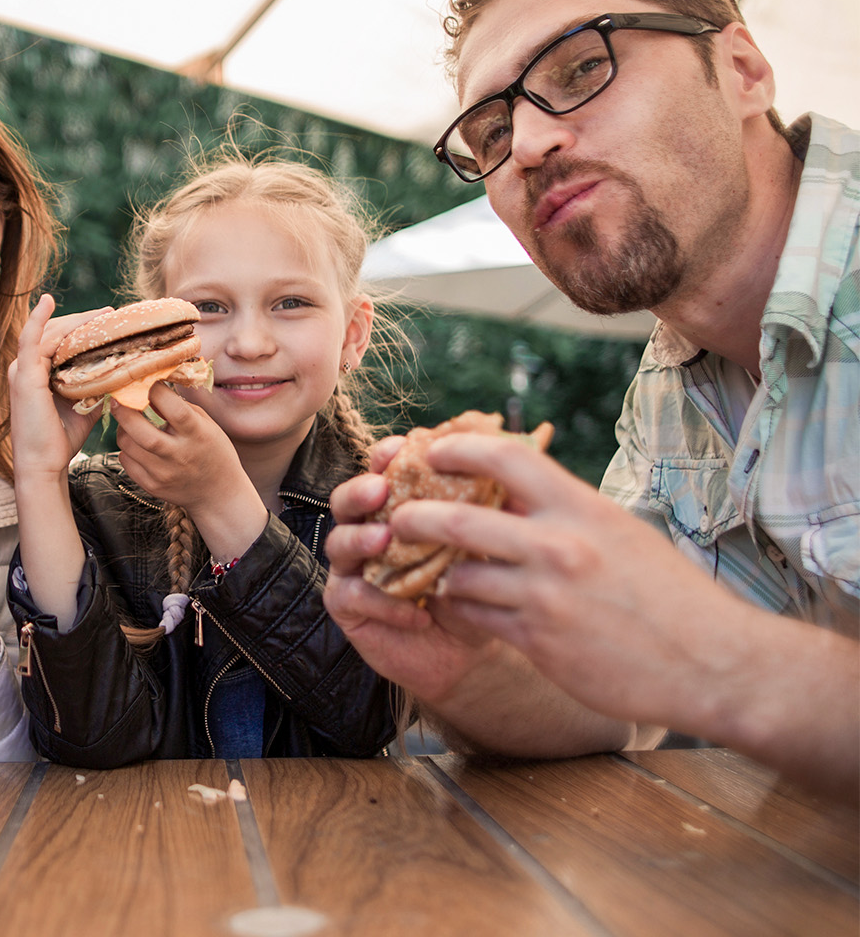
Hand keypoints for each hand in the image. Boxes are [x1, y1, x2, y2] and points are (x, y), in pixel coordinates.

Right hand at [8, 294, 110, 478]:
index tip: (106, 321)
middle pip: (55, 333)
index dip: (81, 328)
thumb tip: (118, 375)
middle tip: (110, 314)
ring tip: (102, 313)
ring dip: (77, 321)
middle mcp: (26, 368)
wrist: (45, 464)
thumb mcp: (84, 407)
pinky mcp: (25, 376)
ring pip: (50, 333)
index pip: (58, 340)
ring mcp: (23, 370)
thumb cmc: (61, 440)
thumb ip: (95, 388)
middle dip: (83, 321)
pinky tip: (47, 300)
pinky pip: (30, 340)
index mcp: (37, 374)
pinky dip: (37, 319)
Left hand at [113, 383, 266, 559]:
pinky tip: (135, 445)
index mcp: (198, 435)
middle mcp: (180, 455)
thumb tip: (151, 389)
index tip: (145, 381)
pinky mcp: (152, 486)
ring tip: (128, 423)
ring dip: (123, 430)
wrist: (218, 493)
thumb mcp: (207, 425)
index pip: (174, 409)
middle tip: (117, 400)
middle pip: (143, 433)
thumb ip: (181, 407)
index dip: (156, 391)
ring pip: (128, 447)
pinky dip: (126, 450)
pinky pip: (126, 463)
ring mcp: (164, 473)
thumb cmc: (213, 451)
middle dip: (125, 412)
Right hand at [322, 434, 498, 701]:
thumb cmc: (478, 587)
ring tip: (384, 541)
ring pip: (338, 543)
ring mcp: (352, 567)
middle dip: (359, 491)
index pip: (382, 471)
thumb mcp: (490, 546)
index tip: (398, 449)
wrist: (471, 648)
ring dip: (359, 539)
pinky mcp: (347, 606)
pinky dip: (382, 602)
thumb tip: (521, 465)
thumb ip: (494, 508)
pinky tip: (416, 613)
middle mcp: (368, 529)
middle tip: (379, 491)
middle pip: (345, 500)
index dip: (384, 457)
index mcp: (398, 506)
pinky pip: (351, 595)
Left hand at [386, 432, 749, 725]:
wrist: (714, 663)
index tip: (432, 450)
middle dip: (414, 517)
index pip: (505, 457)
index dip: (458, 448)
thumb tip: (510, 492)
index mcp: (582, 508)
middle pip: (456, 520)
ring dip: (437, 573)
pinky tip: (457, 607)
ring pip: (459, 576)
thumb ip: (564, 513)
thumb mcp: (621, 534)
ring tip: (427, 569)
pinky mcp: (537, 642)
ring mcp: (545, 597)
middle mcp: (559, 546)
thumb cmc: (671, 595)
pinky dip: (459, 609)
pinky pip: (475, 617)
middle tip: (397, 517)